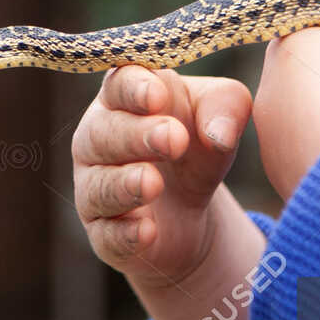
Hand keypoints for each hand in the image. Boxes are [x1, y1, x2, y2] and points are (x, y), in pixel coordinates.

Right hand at [72, 65, 255, 289]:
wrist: (193, 211)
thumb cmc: (196, 144)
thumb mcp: (220, 116)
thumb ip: (224, 108)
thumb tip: (218, 134)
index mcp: (122, 98)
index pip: (117, 84)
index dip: (133, 88)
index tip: (159, 95)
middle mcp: (97, 138)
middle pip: (103, 133)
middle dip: (136, 135)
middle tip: (174, 138)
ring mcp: (94, 187)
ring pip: (98, 185)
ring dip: (124, 184)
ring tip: (154, 183)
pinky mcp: (103, 233)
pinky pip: (107, 235)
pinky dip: (125, 234)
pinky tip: (147, 231)